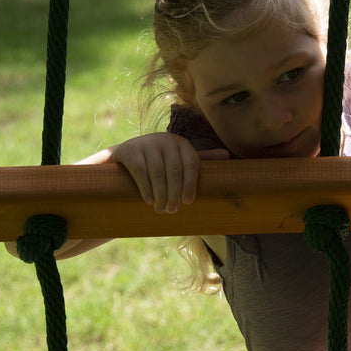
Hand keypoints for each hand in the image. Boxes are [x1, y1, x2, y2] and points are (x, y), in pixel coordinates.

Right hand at [83, 134, 229, 213]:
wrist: (123, 157)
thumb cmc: (158, 161)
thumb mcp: (178, 159)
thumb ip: (200, 158)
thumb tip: (228, 155)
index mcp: (181, 143)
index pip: (192, 163)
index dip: (191, 184)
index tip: (188, 202)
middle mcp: (166, 139)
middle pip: (175, 170)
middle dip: (174, 193)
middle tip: (173, 211)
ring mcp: (147, 143)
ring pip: (158, 172)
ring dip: (161, 194)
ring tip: (161, 209)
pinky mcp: (130, 150)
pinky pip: (141, 170)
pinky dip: (146, 187)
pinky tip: (149, 200)